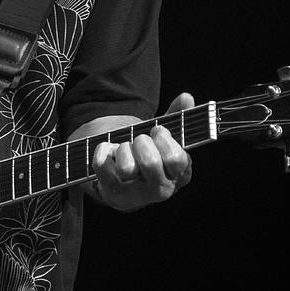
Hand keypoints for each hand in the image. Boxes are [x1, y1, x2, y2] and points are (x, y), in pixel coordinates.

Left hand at [92, 93, 193, 210]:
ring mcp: (135, 193)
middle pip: (150, 163)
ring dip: (123, 149)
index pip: (176, 159)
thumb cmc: (148, 154)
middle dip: (141, 142)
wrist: (122, 179)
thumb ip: (177, 119)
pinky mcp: (111, 191)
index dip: (164, 140)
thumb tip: (187, 97)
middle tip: (139, 140)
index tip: (157, 131)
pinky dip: (103, 151)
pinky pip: (102, 165)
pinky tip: (109, 151)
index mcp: (179, 175)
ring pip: (126, 168)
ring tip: (125, 148)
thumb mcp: (164, 139)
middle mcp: (160, 189)